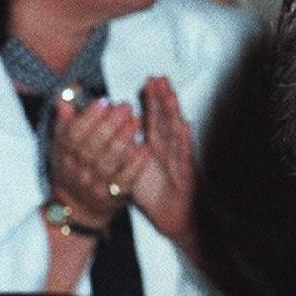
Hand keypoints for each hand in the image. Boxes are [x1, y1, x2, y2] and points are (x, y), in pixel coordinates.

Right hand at [49, 95, 145, 229]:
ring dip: (123, 140)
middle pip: (92, 146)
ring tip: (137, 121)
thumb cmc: (72, 169)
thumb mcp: (61, 147)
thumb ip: (65, 123)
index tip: (103, 101)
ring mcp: (95, 185)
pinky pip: (124, 180)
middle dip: (109, 124)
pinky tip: (145, 148)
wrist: (77, 208)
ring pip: (108, 162)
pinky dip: (135, 164)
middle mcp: (78, 171)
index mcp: (64, 155)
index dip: (88, 117)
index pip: (73, 134)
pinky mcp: (113, 197)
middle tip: (126, 106)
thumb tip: (64, 98)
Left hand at [127, 76, 197, 244]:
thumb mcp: (132, 166)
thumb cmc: (155, 193)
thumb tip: (108, 131)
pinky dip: (183, 140)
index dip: (151, 100)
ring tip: (170, 94)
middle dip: (163, 98)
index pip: (154, 118)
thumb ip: (124, 148)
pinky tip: (183, 125)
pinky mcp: (187, 173)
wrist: (173, 217)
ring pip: (176, 132)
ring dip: (174, 113)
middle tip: (159, 78)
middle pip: (166, 119)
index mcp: (157, 146)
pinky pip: (184, 155)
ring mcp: (180, 159)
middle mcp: (170, 149)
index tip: (148, 81)